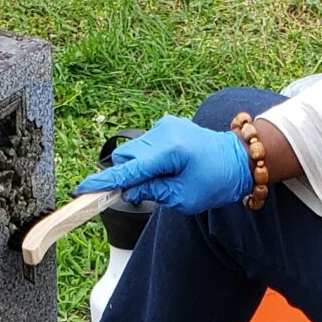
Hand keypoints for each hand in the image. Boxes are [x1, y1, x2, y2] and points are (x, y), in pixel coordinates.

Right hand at [74, 114, 251, 215]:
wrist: (238, 157)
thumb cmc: (216, 180)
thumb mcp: (184, 197)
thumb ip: (152, 192)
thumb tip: (127, 191)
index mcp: (170, 151)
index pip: (129, 169)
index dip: (105, 182)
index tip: (83, 189)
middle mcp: (164, 132)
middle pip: (126, 157)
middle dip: (128, 175)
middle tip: (147, 190)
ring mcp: (164, 125)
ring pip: (133, 150)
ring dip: (139, 166)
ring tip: (165, 176)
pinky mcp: (166, 123)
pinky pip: (145, 143)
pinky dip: (148, 157)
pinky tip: (169, 163)